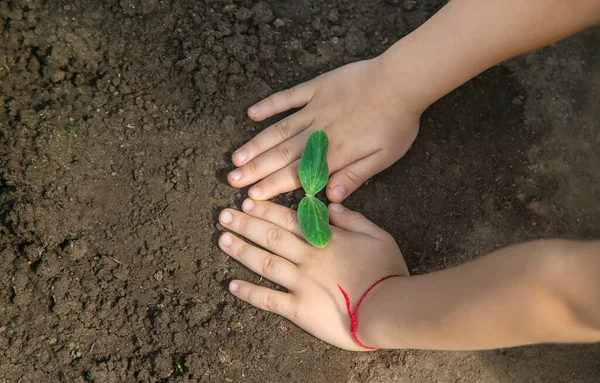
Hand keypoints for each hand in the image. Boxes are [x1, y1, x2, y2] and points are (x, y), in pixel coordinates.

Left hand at [218, 199, 408, 349]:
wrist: (387, 309)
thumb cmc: (386, 271)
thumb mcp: (377, 235)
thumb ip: (353, 219)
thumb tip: (331, 205)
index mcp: (324, 239)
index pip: (289, 219)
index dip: (266, 210)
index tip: (247, 201)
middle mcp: (306, 257)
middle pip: (270, 237)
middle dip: (245, 224)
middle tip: (224, 215)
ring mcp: (300, 283)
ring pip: (264, 262)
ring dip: (241, 250)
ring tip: (222, 240)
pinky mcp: (298, 309)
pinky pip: (268, 299)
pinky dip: (249, 292)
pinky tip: (232, 285)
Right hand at [228, 57, 420, 202]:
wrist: (401, 82)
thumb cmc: (396, 123)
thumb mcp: (383, 158)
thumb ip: (355, 177)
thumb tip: (331, 198)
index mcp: (334, 153)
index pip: (298, 174)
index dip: (273, 186)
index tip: (252, 196)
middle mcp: (318, 133)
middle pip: (281, 154)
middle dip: (255, 169)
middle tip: (232, 180)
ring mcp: (315, 108)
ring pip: (279, 129)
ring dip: (256, 144)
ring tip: (236, 157)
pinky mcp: (316, 88)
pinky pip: (288, 97)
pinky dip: (269, 105)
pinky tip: (252, 114)